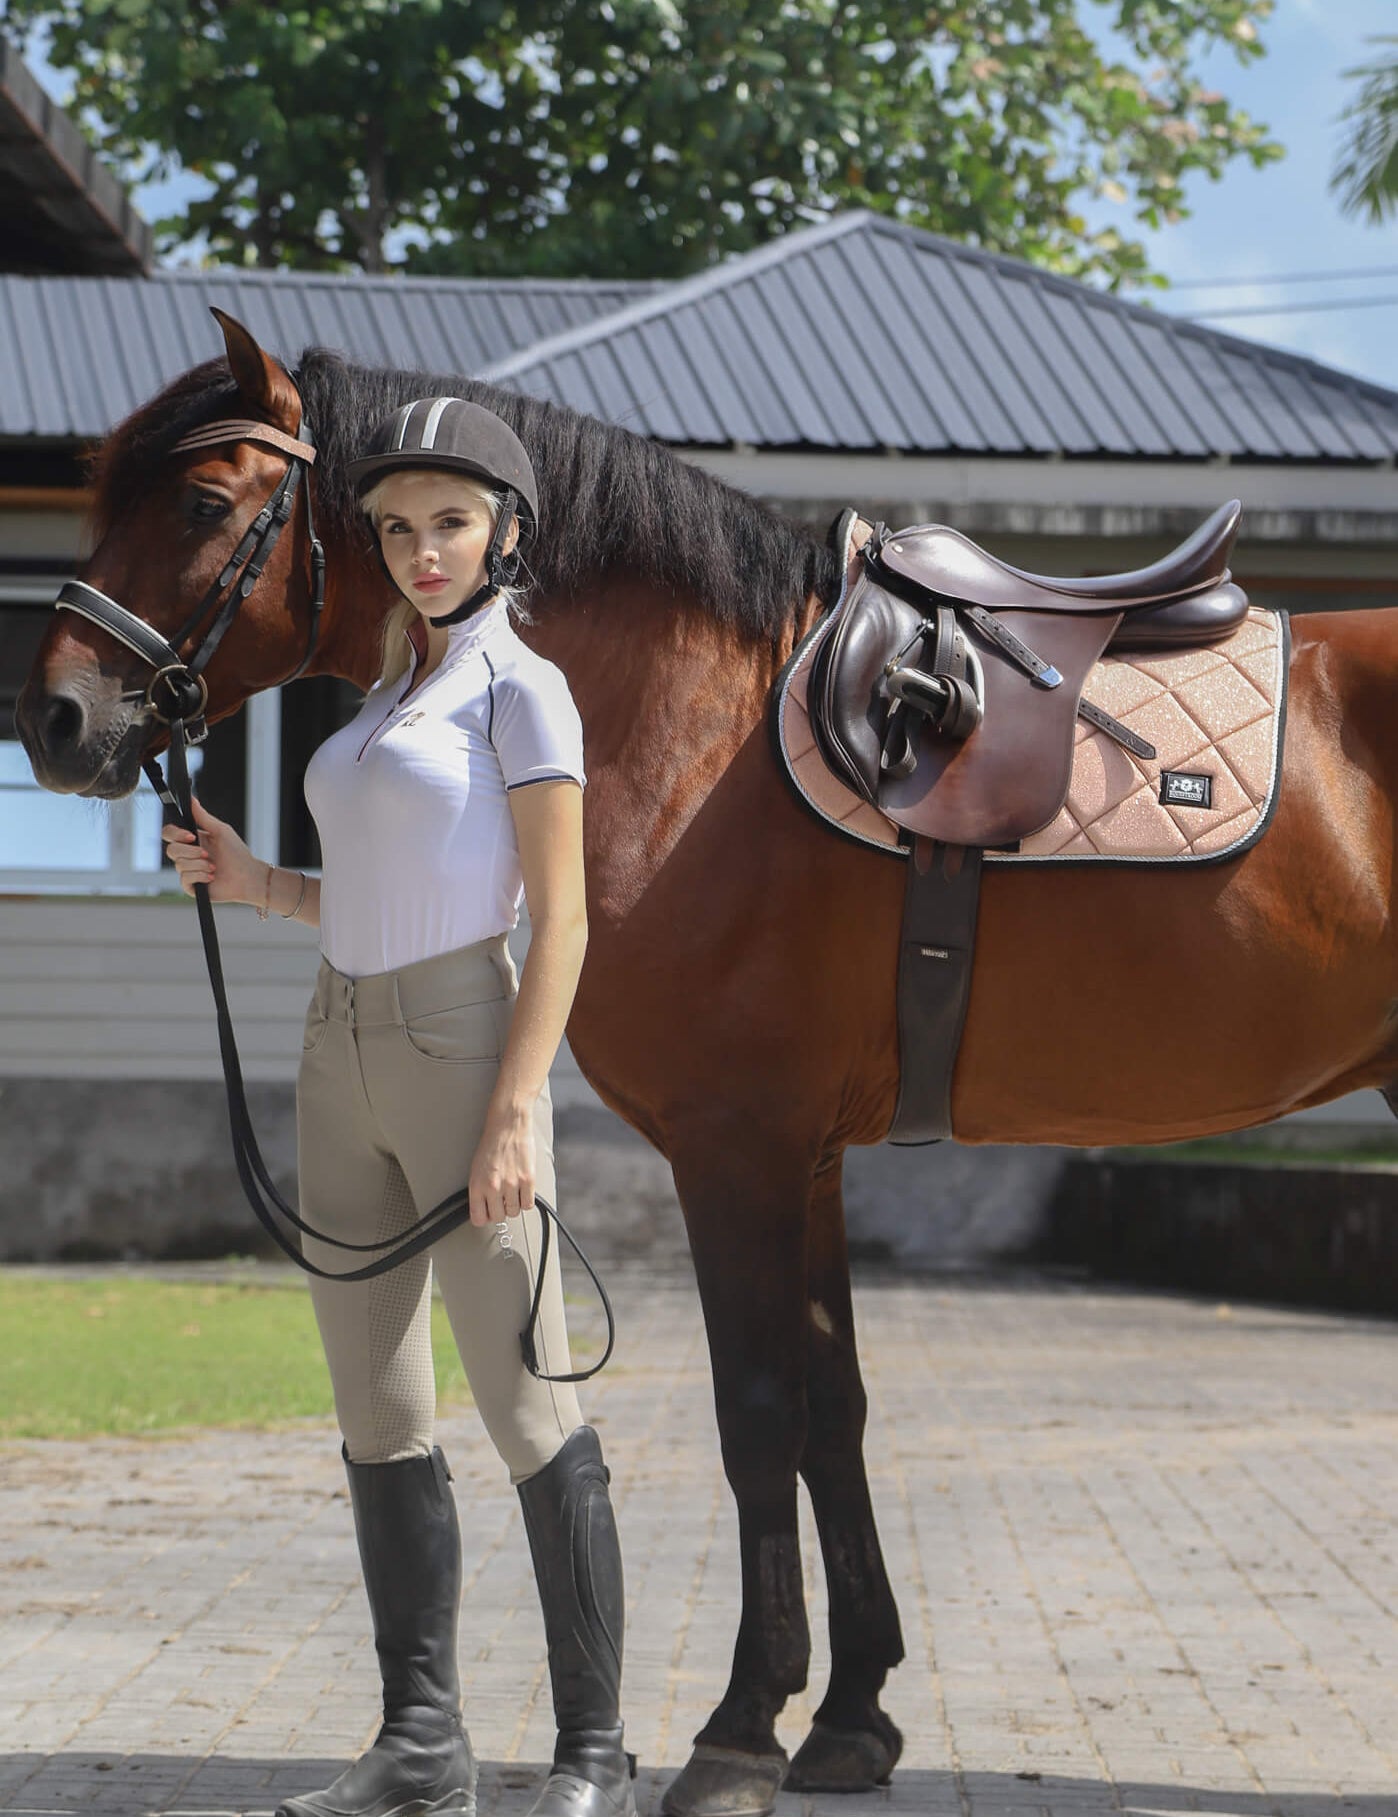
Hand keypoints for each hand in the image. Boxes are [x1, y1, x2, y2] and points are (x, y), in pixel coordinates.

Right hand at [161, 798, 263, 905]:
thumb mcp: (220, 831)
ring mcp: (189, 871)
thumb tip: (192, 800)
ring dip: (200, 864)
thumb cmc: (237, 854)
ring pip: (179, 865)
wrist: (248, 877)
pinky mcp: (191, 886)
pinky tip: (212, 876)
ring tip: (214, 866)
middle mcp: (188, 855)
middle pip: (171, 850)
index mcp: (192, 840)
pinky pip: (185, 879)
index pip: (169, 833)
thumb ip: (203, 816)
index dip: (175, 834)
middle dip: (191, 852)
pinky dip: (200, 876)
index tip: (191, 836)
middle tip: (207, 853)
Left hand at [467, 1103, 535, 1225]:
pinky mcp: (527, 1180)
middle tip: (503, 1200)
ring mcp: (511, 1184)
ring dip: (514, 1204)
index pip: (478, 1218)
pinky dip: (526, 1200)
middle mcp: (493, 1187)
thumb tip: (484, 1207)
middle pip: (498, 1217)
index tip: (488, 1213)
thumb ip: (480, 1189)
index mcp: (477, 1185)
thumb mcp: (477, 1168)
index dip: (485, 1217)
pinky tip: (523, 1190)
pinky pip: (528, 1204)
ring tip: (513, 1191)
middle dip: (501, 1210)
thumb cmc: (492, 1143)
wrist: (508, 1125)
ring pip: (514, 1212)